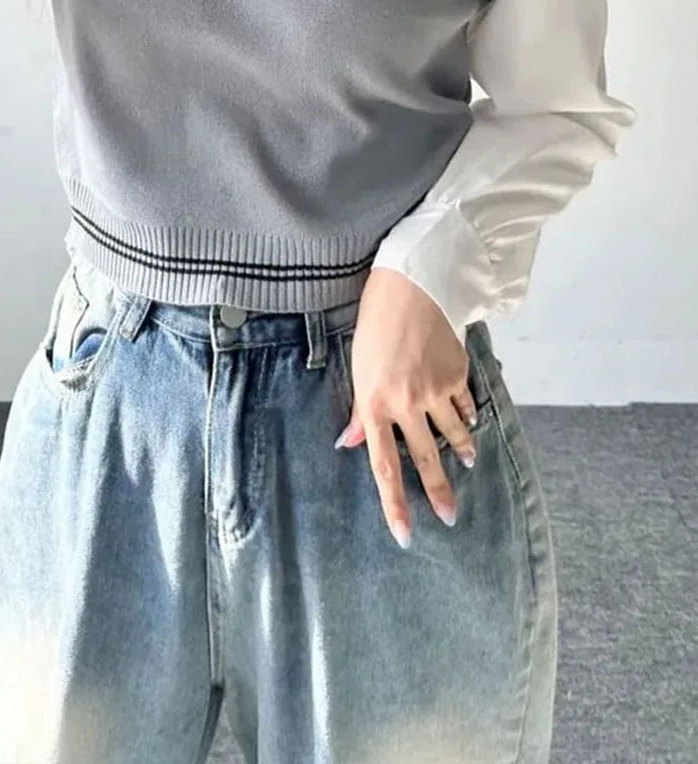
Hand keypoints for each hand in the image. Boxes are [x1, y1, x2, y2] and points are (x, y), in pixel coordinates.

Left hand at [335, 267, 479, 549]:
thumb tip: (349, 444)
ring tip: (466, 464)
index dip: (395, 505)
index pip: (383, 467)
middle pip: (424, 460)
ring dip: (460, 453)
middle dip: (439, 494)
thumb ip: (359, 411)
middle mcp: (405, 405)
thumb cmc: (375, 325)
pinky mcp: (457, 375)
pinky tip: (471, 424)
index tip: (405, 534)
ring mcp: (434, 391)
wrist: (410, 287)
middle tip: (450, 518)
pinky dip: (468, 417)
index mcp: (374, 405)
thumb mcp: (359, 369)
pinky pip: (465, 406)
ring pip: (452, 436)